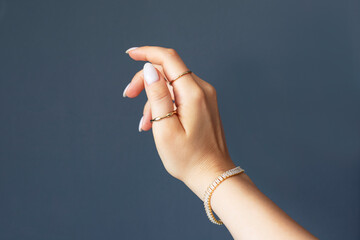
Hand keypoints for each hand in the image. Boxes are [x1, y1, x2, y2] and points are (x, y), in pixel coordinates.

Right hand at [124, 46, 235, 197]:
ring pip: (171, 84)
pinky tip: (155, 123)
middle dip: (146, 80)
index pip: (169, 59)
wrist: (212, 174)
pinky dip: (165, 104)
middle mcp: (202, 90)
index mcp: (193, 93)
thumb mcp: (165, 128)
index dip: (148, 53)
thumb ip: (158, 96)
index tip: (130, 54)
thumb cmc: (188, 158)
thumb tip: (149, 68)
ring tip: (144, 124)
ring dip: (153, 99)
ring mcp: (204, 97)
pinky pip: (179, 95)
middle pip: (168, 71)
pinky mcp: (203, 105)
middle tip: (128, 95)